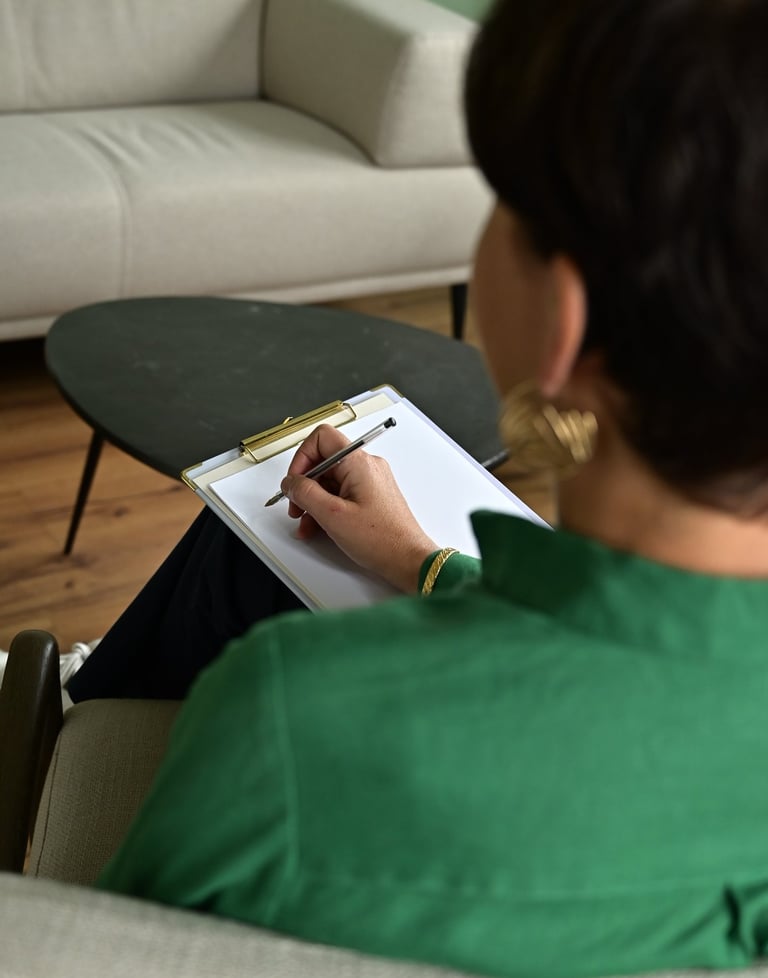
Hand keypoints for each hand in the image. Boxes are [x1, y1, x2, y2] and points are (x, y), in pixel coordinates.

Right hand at [280, 424, 436, 592]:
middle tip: (296, 507)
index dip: (302, 458)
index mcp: (358, 463)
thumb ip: (305, 493)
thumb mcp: (332, 515)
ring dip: (313, 501)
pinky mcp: (371, 496)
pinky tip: (319, 527)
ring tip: (306, 524)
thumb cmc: (382, 539)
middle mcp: (366, 466)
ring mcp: (369, 481)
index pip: (321, 438)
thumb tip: (290, 483)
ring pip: (330, 481)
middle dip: (305, 485)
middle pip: (323, 462)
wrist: (408, 559)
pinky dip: (327, 508)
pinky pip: (341, 494)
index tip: (295, 481)